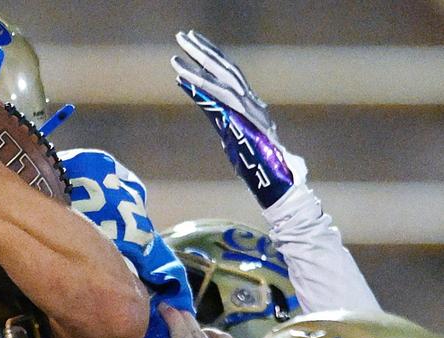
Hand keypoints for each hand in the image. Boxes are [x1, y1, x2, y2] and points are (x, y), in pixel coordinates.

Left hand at [172, 30, 306, 207]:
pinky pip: (217, 99)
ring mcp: (246, 110)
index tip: (195, 44)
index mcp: (250, 107)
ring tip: (176, 53)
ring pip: (220, 78)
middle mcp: (249, 103)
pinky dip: (199, 87)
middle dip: (203, 50)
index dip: (212, 58)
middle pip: (224, 69)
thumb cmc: (264, 171)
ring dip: (197, 64)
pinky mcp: (240, 120)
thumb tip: (216, 116)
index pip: (228, 76)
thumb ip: (231, 130)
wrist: (280, 184)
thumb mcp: (241, 145)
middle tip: (182, 34)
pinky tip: (180, 77)